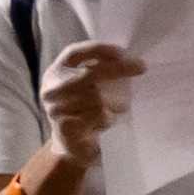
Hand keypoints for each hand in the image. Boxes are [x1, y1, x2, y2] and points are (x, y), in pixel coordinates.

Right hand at [41, 37, 139, 152]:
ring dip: (114, 104)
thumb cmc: (86, 111)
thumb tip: (131, 58)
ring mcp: (55, 108)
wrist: (73, 145)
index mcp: (55, 73)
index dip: (98, 49)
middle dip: (119, 68)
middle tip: (142, 66)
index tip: (123, 51)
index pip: (74, 53)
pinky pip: (98, 116)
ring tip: (111, 111)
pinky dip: (107, 119)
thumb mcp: (89, 87)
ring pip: (97, 98)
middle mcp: (51, 88)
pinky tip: (101, 124)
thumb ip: (100, 71)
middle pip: (89, 73)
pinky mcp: (64, 126)